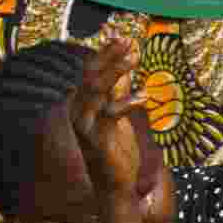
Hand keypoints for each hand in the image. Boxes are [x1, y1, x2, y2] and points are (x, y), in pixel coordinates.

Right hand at [70, 38, 147, 199]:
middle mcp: (78, 110)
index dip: (106, 53)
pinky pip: (111, 113)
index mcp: (82, 103)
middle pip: (90, 75)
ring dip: (115, 71)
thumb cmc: (116, 149)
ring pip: (96, 90)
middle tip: (128, 42)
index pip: (91, 71)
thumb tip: (127, 58)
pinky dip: (127, 102)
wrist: (115, 184)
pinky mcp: (98, 138)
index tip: (124, 38)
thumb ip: (120, 87)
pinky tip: (144, 96)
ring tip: (133, 57)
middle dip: (109, 56)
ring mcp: (85, 124)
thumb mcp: (118, 113)